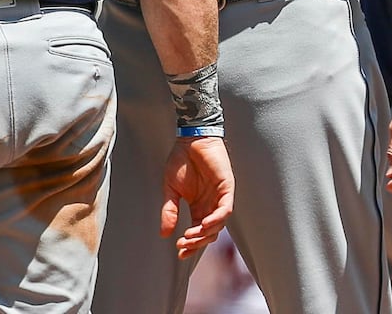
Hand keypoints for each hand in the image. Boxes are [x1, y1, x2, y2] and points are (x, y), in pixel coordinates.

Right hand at [160, 136, 234, 258]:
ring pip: (219, 224)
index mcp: (198, 207)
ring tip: (190, 235)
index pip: (197, 233)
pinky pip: (226, 209)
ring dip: (205, 233)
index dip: (190, 245)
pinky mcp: (227, 187)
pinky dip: (216, 219)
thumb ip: (169, 211)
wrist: (189, 139)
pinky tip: (203, 224)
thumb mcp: (170, 190)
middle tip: (183, 245)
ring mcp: (220, 197)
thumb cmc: (181, 161)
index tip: (179, 253)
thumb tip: (164, 234)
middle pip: (209, 233)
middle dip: (196, 242)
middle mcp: (210, 205)